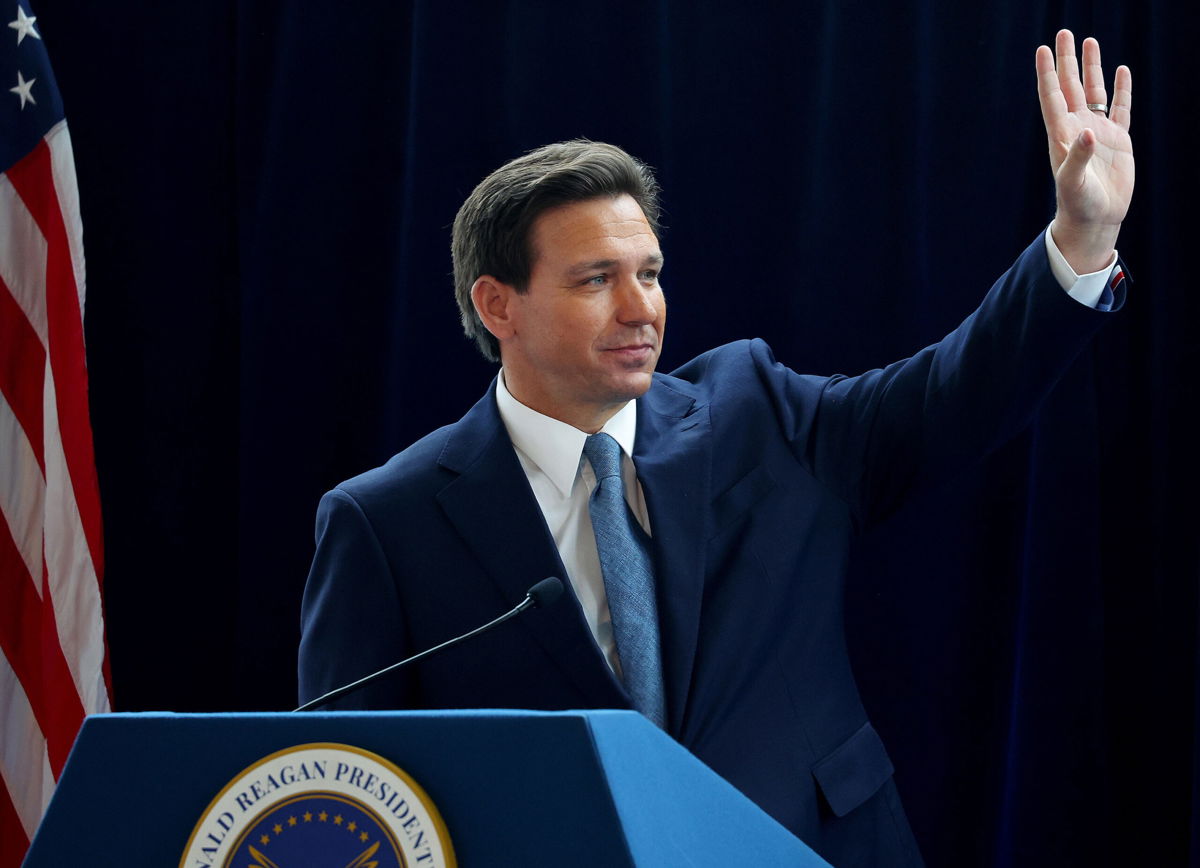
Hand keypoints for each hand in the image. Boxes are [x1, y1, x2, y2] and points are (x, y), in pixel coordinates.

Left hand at [1036, 30, 1133, 272]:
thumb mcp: (1073, 182)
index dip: (1047, 73)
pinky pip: (1119, 108)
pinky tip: (1121, 71)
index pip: (1052, 97)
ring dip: (1091, 68)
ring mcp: (1097, 132)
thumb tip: (1087, 131)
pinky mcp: (1118, 140)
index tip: (1042, 50)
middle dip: (1067, 61)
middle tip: (1063, 33)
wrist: (1095, 220)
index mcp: (1061, 135)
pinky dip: (1120, 90)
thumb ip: (1077, 157)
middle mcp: (1077, 128)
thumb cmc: (1078, 204)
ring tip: (1089, 42)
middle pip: (1070, 87)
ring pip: (1093, 92)